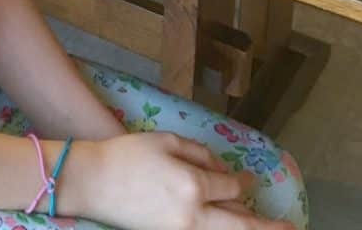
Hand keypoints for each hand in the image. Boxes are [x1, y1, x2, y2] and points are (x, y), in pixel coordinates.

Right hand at [86, 132, 295, 229]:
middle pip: (240, 225)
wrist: (94, 182)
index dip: (243, 182)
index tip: (251, 180)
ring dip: (245, 229)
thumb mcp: (166, 141)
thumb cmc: (129, 155)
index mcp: (193, 185)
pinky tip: (229, 225)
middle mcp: (193, 215)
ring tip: (267, 229)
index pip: (230, 186)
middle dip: (268, 229)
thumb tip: (221, 169)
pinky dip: (220, 229)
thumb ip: (199, 153)